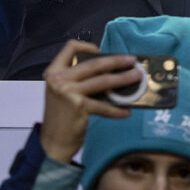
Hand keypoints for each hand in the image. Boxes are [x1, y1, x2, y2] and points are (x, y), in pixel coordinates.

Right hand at [39, 40, 140, 162]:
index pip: (70, 47)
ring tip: (137, 78)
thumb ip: (78, 79)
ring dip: (124, 79)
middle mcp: (58, 79)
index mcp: (54, 72)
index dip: (88, 46)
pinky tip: (127, 111)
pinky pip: (104, 104)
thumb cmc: (62, 116)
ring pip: (103, 80)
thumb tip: (109, 69)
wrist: (52, 143)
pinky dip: (117, 109)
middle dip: (117, 61)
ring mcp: (67, 92)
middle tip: (132, 61)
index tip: (102, 51)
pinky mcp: (79, 106)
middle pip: (94, 63)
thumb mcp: (63, 91)